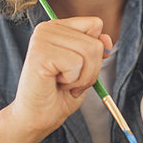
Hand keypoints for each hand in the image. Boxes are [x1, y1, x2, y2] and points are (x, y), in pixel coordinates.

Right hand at [8, 16, 111, 142]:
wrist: (37, 118)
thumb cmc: (58, 95)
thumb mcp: (85, 69)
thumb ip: (95, 50)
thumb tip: (106, 39)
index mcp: (57, 27)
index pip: (95, 24)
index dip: (96, 51)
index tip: (79, 68)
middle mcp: (47, 27)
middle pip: (95, 42)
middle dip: (90, 70)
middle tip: (69, 82)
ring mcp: (42, 38)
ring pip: (89, 51)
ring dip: (82, 77)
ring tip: (62, 83)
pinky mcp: (40, 52)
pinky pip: (77, 63)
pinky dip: (72, 80)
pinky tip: (55, 84)